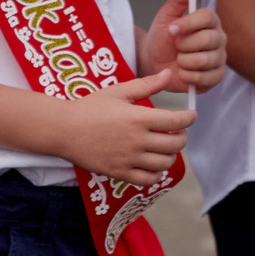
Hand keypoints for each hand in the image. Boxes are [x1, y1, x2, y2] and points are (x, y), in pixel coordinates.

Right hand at [63, 71, 193, 184]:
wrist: (64, 130)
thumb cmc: (90, 107)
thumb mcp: (118, 91)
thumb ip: (146, 85)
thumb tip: (169, 75)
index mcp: (137, 118)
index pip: (175, 121)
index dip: (189, 118)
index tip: (191, 115)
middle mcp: (136, 141)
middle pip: (174, 145)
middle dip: (182, 137)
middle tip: (178, 132)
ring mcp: (128, 159)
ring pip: (164, 164)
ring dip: (171, 155)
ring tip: (165, 147)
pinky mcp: (119, 173)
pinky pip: (148, 180)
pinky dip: (156, 174)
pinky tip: (153, 164)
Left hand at [141, 0, 226, 92]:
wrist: (154, 63)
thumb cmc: (162, 39)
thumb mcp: (166, 16)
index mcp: (209, 21)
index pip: (207, 17)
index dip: (187, 24)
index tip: (171, 29)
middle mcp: (218, 38)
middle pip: (207, 40)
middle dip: (183, 45)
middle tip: (176, 46)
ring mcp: (219, 58)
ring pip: (205, 60)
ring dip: (184, 61)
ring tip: (179, 60)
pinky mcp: (216, 77)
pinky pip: (205, 78)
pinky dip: (189, 76)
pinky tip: (184, 72)